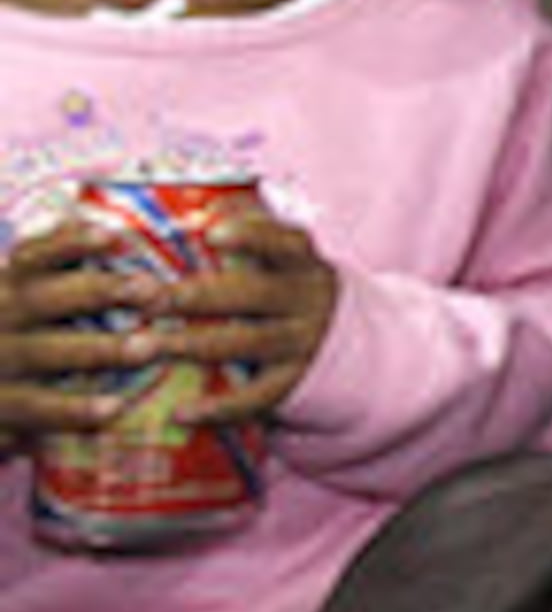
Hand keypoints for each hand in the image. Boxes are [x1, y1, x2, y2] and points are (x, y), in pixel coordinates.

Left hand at [0, 210, 336, 432]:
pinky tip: (180, 413)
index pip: (285, 242)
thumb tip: (184, 199)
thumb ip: (246, 230)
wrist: (347, 343)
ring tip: (144, 347)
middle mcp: (305, 300)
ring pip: (246, 343)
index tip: (211, 230)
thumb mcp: (283, 259)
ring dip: (193, 345)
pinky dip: (218, 408)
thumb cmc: (287, 289)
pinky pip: (255, 398)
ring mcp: (301, 342)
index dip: (252, 235)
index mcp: (301, 263)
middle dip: (195, 296)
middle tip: (143, 296)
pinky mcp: (292, 383)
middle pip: (252, 295)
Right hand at [0, 221, 159, 436]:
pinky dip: (73, 410)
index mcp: (11, 286)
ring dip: (98, 350)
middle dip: (99, 292)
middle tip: (154, 291)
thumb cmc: (23, 332)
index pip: (36, 256)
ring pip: (43, 353)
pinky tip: (115, 408)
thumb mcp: (32, 295)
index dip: (70, 244)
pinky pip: (35, 409)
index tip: (115, 237)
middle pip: (44, 299)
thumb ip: (64, 262)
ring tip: (150, 347)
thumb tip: (115, 230)